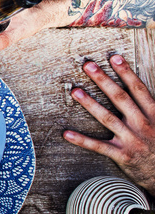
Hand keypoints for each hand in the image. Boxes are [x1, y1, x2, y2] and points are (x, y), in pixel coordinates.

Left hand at [65, 55, 154, 194]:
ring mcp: (132, 140)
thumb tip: (138, 88)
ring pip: (108, 119)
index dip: (126, 73)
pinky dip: (82, 140)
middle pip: (121, 98)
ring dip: (90, 104)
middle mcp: (143, 125)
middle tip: (88, 66)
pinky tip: (67, 133)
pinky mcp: (122, 155)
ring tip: (75, 92)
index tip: (113, 58)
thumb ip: (150, 107)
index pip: (138, 89)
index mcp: (154, 114)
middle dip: (104, 81)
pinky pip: (99, 146)